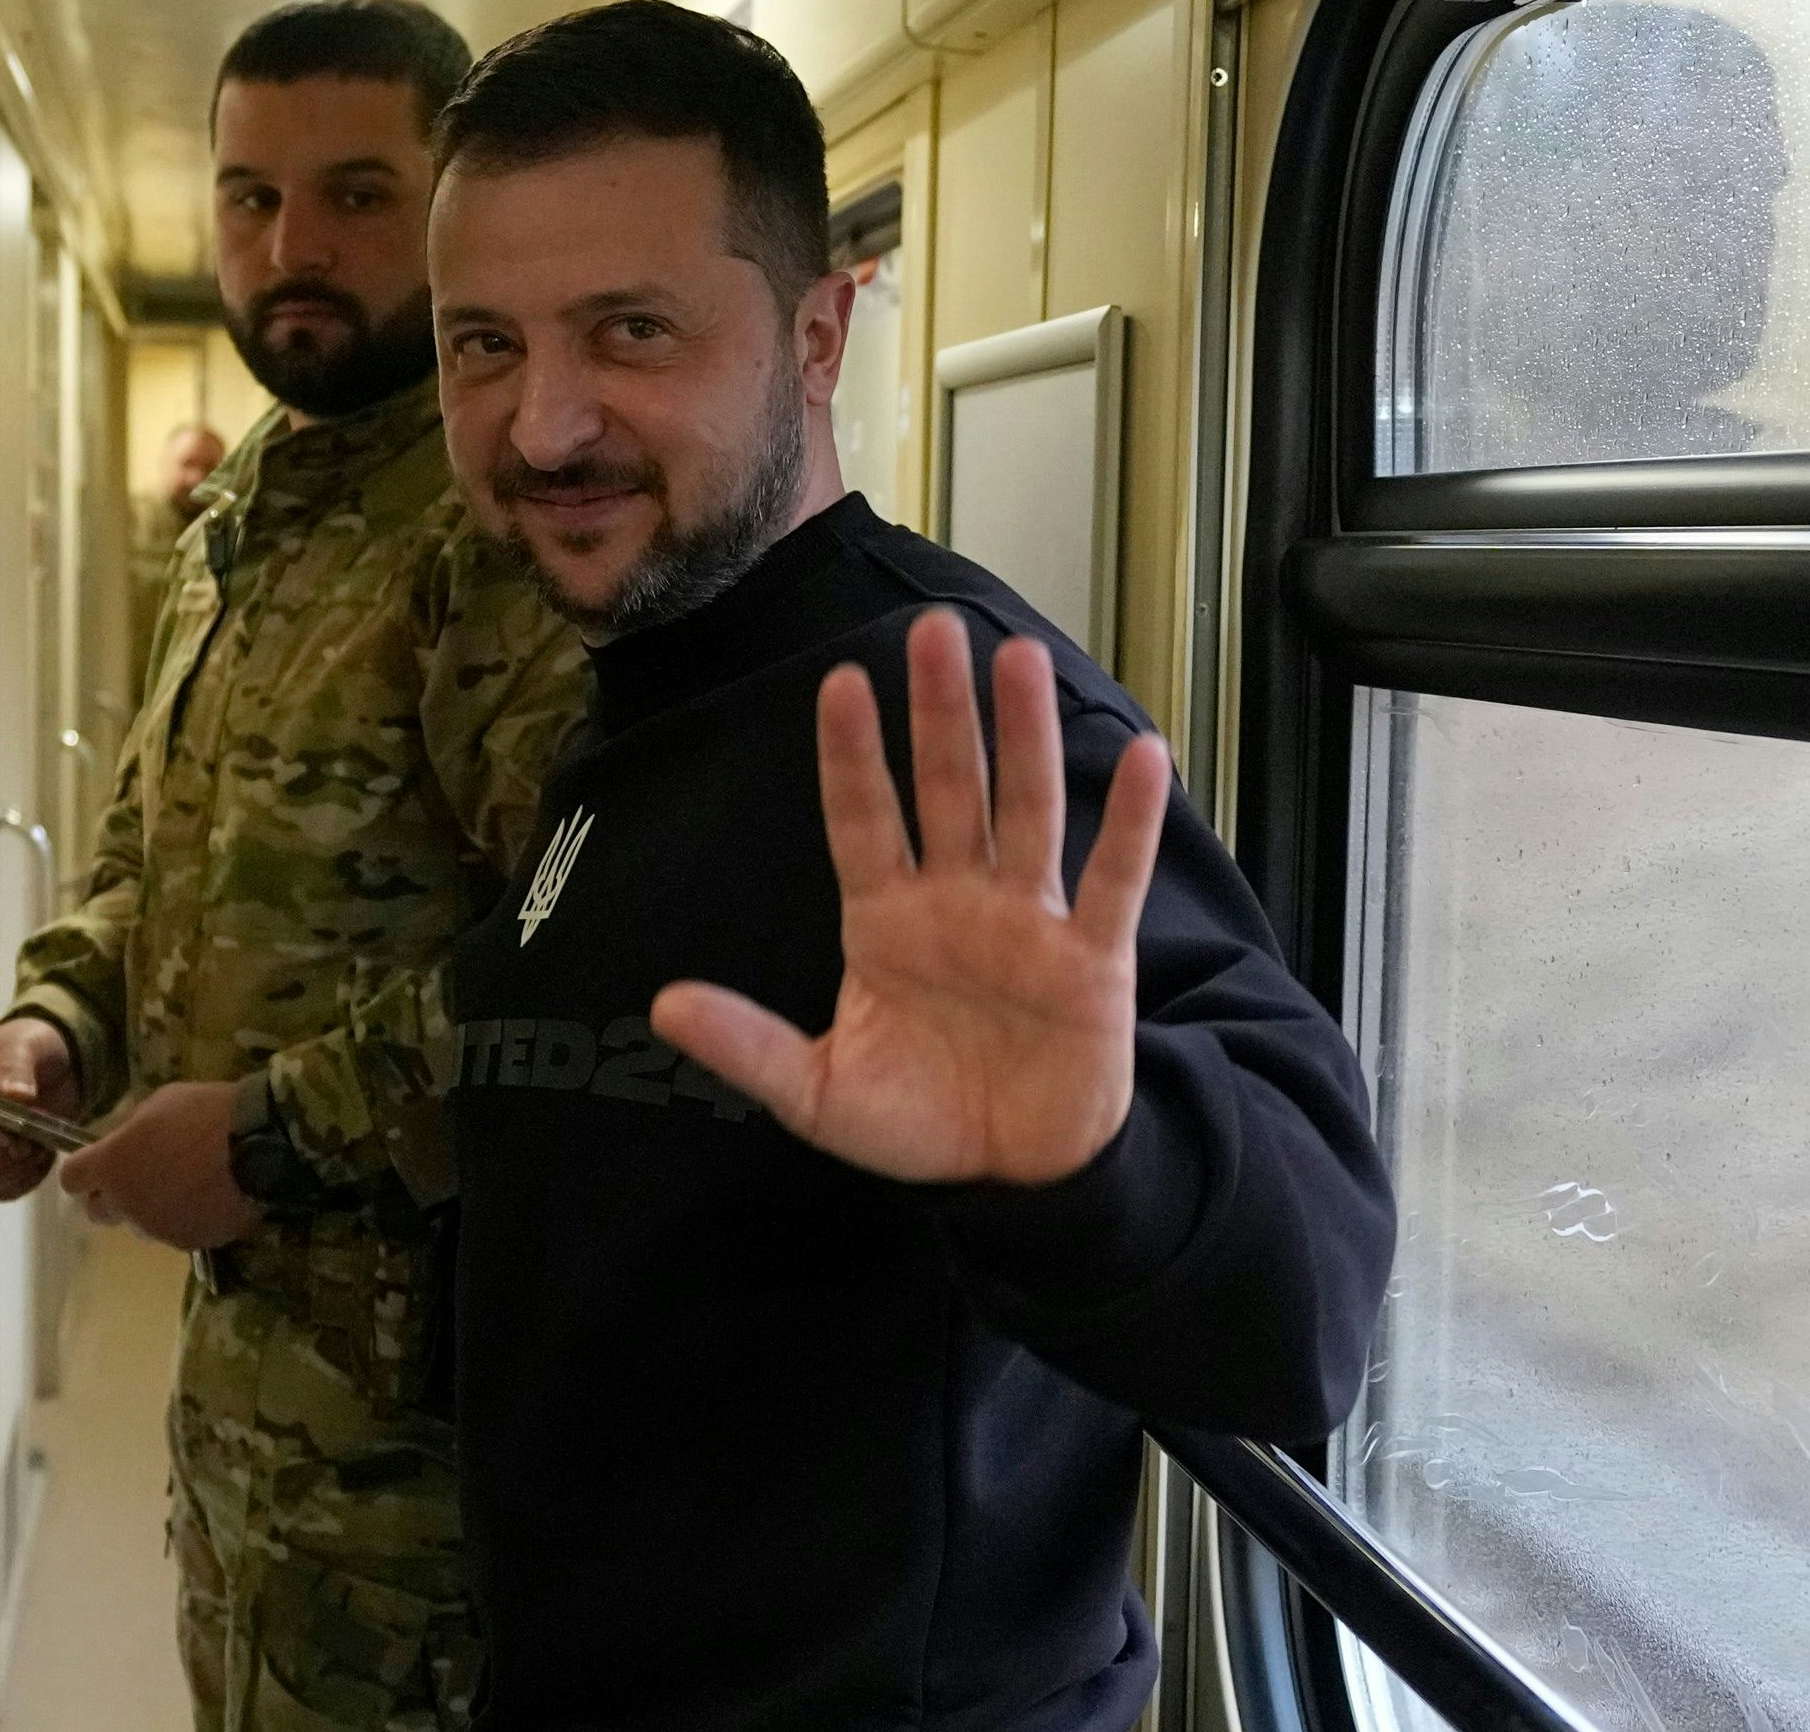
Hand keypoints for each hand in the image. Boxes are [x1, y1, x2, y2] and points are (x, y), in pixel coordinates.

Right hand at [0, 1017, 76, 1201]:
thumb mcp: (23, 1044)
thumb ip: (16, 1066)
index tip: (6, 1133)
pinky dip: (22, 1181)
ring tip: (38, 1148)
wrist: (57, 1066)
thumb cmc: (28, 1047)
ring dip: (8, 1173)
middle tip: (25, 1144)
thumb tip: (16, 1096)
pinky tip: (42, 1158)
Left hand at [59, 1081, 260, 1250]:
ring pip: (139, 1225)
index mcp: (111, 1165)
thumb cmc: (207, 1113)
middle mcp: (125, 1203)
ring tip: (184, 1187)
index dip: (84, 1170)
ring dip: (150, 1209)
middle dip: (112, 1196)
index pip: (72, 1178)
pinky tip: (209, 1198)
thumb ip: (134, 1128)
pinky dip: (186, 1219)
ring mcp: (158, 1228)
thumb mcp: (162, 1101)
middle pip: (97, 1212)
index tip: (100, 1162)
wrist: (261, 1146)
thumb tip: (127, 1140)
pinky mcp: (190, 1243)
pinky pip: (177, 1232)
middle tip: (141, 1176)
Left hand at [654, 610, 1168, 1185]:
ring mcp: (1028, 923)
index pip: (864, 819)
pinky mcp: (1092, 960)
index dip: (852, 755)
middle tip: (933, 632)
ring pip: (1025, 811)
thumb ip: (748, 1047)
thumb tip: (662, 1005)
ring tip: (1017, 659)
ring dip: (1022, 737)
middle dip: (938, 713)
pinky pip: (1112, 880)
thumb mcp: (817, 1093)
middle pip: (946, 789)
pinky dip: (1130, 822)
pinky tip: (1146, 757)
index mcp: (885, 922)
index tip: (838, 683)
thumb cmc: (916, 1122)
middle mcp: (959, 903)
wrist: (1010, 1177)